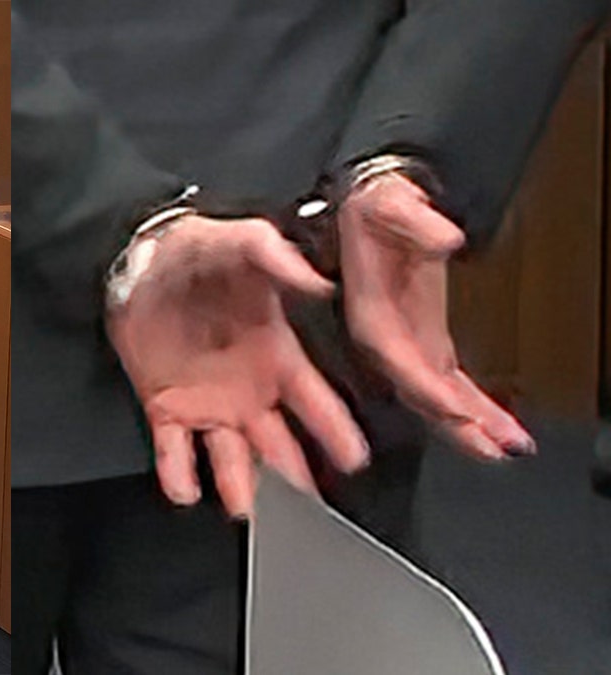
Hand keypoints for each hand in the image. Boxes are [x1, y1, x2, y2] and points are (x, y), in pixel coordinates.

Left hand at [106, 215, 369, 516]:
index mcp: (275, 356)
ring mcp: (207, 403)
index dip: (335, 431)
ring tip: (245, 510)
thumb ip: (275, 258)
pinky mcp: (165, 408)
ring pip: (231, 457)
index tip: (354, 458)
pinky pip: (175, 451)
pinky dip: (179, 474)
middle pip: (279, 445)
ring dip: (239, 485)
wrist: (140, 261)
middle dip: (294, 478)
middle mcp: (248, 390)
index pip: (314, 403)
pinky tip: (186, 491)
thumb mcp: (239, 244)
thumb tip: (317, 281)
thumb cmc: (197, 251)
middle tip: (309, 513)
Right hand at [337, 173, 534, 459]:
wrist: (368, 203)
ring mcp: (407, 340)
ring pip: (437, 394)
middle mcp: (385, 335)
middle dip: (456, 423)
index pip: (397, 357)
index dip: (425, 385)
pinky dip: (473, 405)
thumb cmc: (371, 205)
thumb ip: (414, 219)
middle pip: (419, 391)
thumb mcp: (387, 202)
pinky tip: (499, 425)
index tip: (457, 408)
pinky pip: (448, 381)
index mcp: (370, 310)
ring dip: (471, 423)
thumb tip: (446, 238)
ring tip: (508, 446)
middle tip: (494, 448)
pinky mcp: (424, 336)